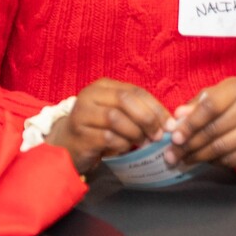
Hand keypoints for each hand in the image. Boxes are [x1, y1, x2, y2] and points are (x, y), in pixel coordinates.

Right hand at [46, 79, 170, 173]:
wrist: (66, 146)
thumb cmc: (97, 129)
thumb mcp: (116, 114)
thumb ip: (136, 112)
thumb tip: (168, 123)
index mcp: (102, 86)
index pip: (135, 91)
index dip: (155, 107)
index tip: (170, 124)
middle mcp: (90, 95)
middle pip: (125, 100)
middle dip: (147, 118)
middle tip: (159, 135)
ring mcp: (82, 114)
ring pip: (116, 118)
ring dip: (135, 132)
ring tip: (143, 142)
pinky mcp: (80, 135)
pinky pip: (108, 138)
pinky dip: (122, 144)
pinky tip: (125, 149)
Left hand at [166, 78, 235, 169]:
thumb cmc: (235, 105)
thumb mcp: (217, 95)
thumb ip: (196, 104)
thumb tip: (177, 116)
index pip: (210, 107)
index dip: (190, 124)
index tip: (174, 137)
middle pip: (214, 130)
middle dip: (189, 145)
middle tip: (171, 154)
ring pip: (220, 148)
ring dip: (197, 156)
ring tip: (182, 159)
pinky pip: (231, 160)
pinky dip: (213, 162)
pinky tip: (203, 160)